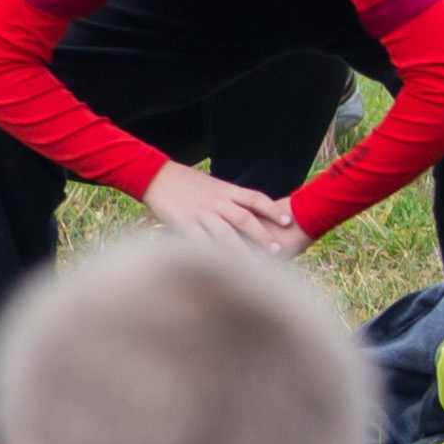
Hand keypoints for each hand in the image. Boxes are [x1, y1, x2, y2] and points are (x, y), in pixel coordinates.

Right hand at [142, 159, 305, 255]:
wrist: (155, 176)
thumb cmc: (184, 182)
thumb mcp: (211, 184)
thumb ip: (228, 197)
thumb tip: (247, 209)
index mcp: (225, 190)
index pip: (255, 198)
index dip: (273, 210)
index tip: (287, 221)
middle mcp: (216, 201)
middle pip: (244, 219)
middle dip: (262, 235)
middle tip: (278, 250)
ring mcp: (200, 213)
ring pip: (226, 233)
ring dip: (242, 250)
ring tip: (256, 265)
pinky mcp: (184, 223)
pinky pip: (201, 241)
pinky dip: (213, 254)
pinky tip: (223, 266)